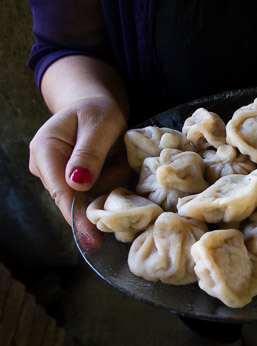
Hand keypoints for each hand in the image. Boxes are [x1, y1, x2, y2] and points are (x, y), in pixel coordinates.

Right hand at [29, 97, 127, 223]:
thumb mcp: (100, 125)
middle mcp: (45, 167)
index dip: (76, 215)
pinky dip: (108, 182)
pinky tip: (114, 164)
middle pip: (75, 197)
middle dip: (103, 187)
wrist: (95, 108)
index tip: (91, 236)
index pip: (60, 191)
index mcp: (46, 149)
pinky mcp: (71, 182)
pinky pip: (93, 191)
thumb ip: (89, 153)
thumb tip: (77, 184)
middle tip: (120, 161)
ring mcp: (57, 176)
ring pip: (88, 196)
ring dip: (109, 181)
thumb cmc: (98, 111)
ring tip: (116, 156)